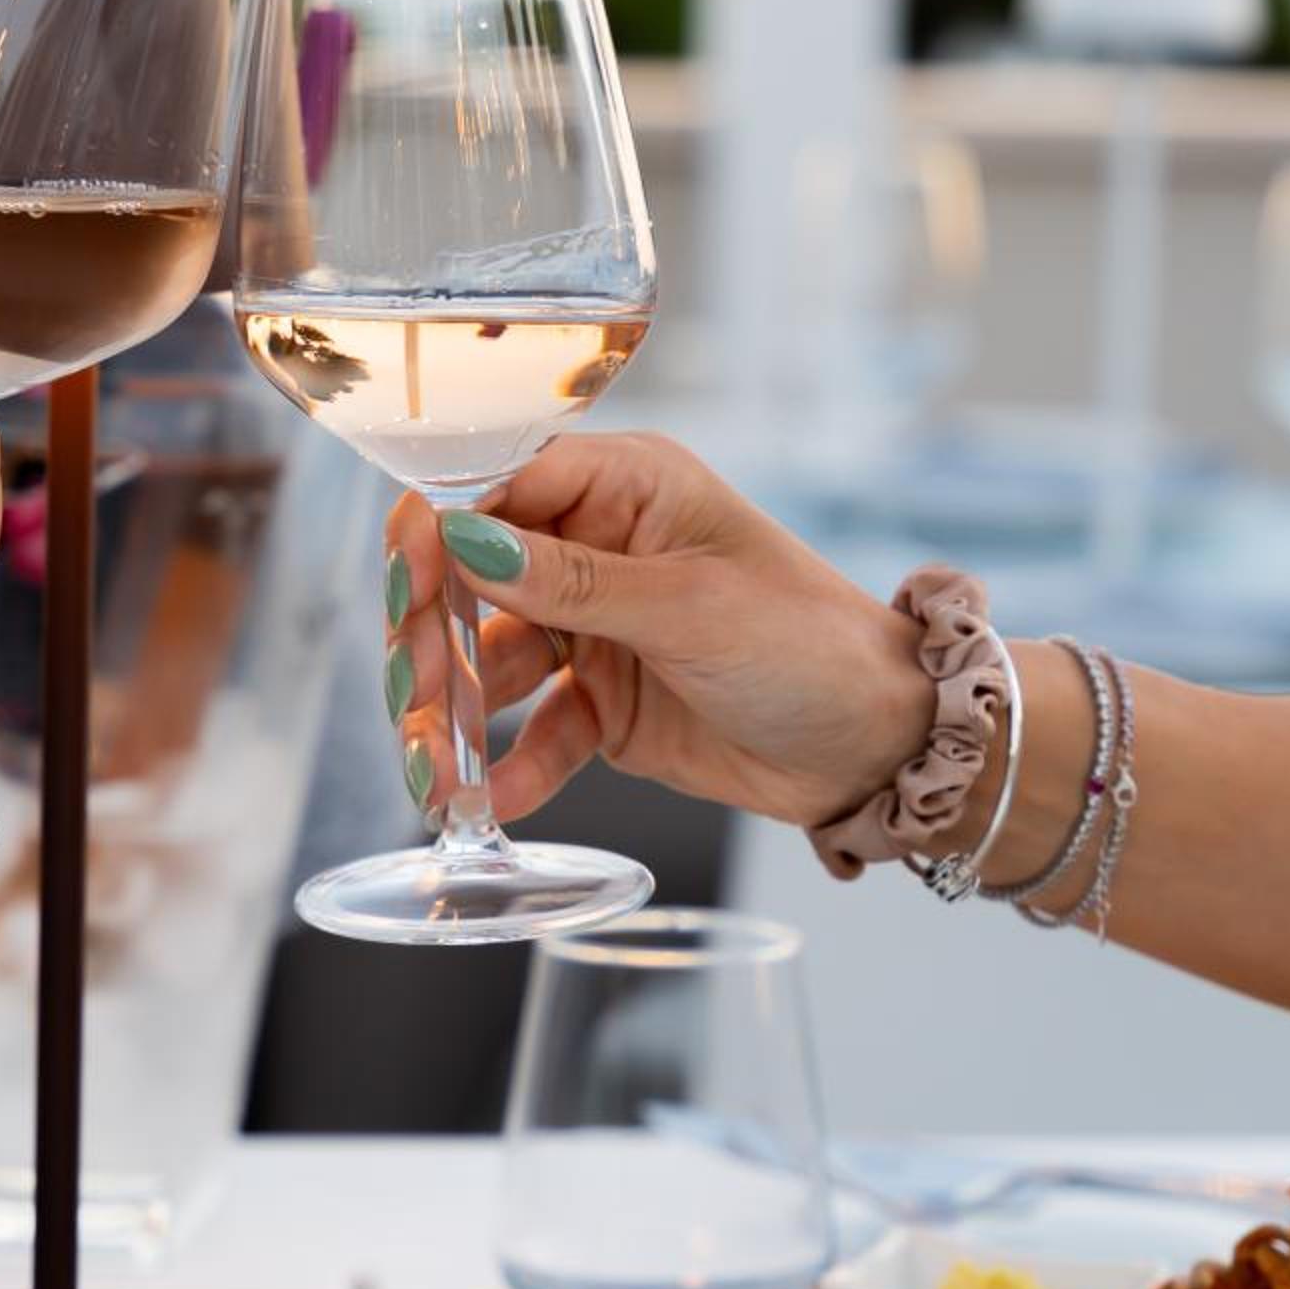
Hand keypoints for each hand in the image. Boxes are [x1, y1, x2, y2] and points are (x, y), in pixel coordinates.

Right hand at [385, 433, 931, 830]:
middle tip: (413, 699)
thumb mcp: (689, 607)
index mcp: (625, 487)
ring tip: (434, 775)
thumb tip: (462, 541)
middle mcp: (596, 547)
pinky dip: (509, 767)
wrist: (880, 746)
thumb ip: (570, 583)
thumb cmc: (809, 645)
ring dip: (451, 716)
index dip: (440, 532)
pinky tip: (490, 804)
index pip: (497, 484)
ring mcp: (594, 626)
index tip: (409, 588)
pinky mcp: (601, 701)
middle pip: (472, 576)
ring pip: (486, 660)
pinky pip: (532, 729)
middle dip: (430, 638)